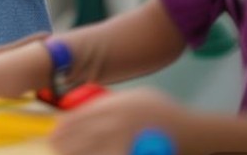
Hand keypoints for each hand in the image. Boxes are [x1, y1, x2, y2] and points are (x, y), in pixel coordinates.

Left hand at [50, 88, 183, 154]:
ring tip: (64, 153)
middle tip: (54, 145)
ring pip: (89, 150)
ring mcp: (123, 141)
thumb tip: (79, 111)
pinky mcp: (129, 153)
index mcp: (114, 106)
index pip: (77, 117)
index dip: (63, 126)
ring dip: (73, 152)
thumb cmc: (161, 112)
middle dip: (63, 141)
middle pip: (79, 135)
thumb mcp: (133, 98)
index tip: (54, 132)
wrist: (192, 132)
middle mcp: (116, 123)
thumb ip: (107, 103)